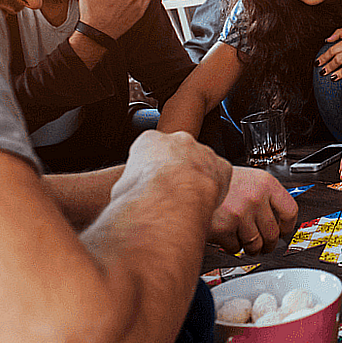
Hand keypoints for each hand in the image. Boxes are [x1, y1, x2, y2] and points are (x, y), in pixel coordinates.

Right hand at [113, 130, 230, 211]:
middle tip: (172, 194)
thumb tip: (126, 198)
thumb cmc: (141, 195)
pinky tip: (207, 202)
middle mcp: (178, 140)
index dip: (152, 170)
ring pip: (201, 162)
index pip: (151, 149)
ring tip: (188, 202)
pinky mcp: (221, 166)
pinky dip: (216, 186)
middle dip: (176, 171)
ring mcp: (202, 151)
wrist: (168, 201)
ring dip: (196, 179)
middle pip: (179, 152)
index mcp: (150, 140)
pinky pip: (220, 174)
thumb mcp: (121, 188)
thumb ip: (129, 185)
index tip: (151, 184)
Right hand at [207, 167, 298, 255]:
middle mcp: (255, 198)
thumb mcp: (248, 179)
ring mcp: (240, 213)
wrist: (191, 179)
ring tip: (244, 242)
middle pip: (273, 233)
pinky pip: (236, 248)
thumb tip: (279, 219)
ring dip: (251, 248)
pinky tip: (228, 236)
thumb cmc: (220, 181)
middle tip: (263, 244)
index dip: (287, 226)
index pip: (290, 211)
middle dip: (268, 244)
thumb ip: (264, 196)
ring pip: (256, 245)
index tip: (283, 231)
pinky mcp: (224, 228)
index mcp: (265, 183)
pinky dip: (232, 246)